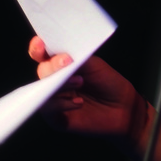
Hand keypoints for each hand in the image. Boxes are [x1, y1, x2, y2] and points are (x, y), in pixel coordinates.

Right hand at [30, 35, 148, 156]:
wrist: (123, 108)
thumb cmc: (109, 84)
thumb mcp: (93, 65)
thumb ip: (75, 59)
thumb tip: (58, 57)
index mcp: (60, 64)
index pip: (41, 54)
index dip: (37, 48)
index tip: (41, 43)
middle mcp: (54, 80)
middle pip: (42, 71)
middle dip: (53, 65)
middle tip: (68, 62)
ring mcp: (54, 99)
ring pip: (43, 89)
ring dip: (61, 83)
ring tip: (80, 81)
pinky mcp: (56, 117)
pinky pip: (49, 109)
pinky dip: (63, 103)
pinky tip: (80, 102)